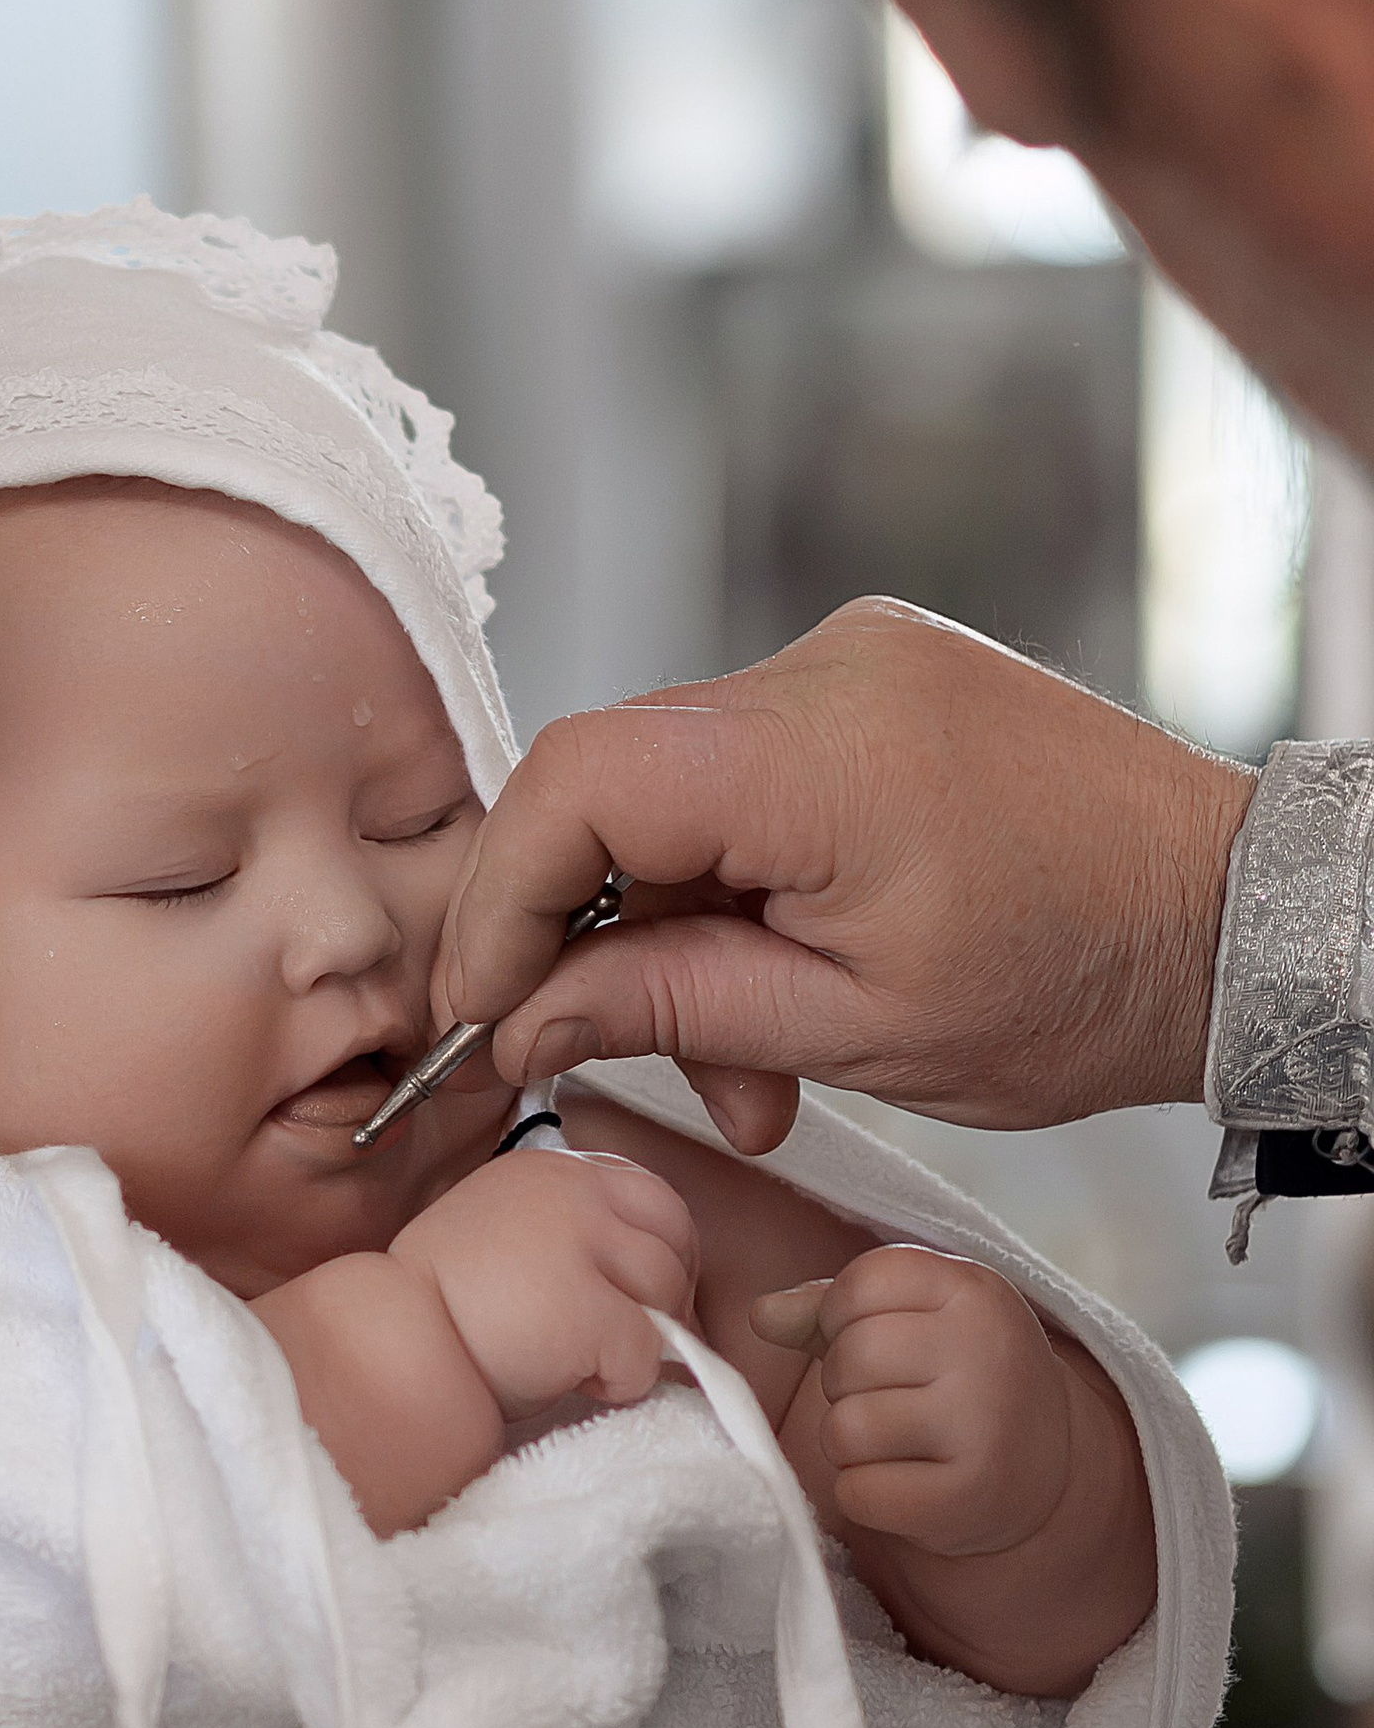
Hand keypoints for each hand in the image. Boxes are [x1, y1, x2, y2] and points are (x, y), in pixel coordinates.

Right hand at [394, 1144, 699, 1420]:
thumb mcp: (508, 1239)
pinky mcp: (586, 1309)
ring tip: (584, 1362)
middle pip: (675, 1237)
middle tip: (627, 1335)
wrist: (390, 1350)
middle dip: (666, 1294)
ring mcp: (579, 1246)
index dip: (660, 1252)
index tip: (638, 1293)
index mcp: (547, 1173)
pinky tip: (573, 1382)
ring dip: (640, 1339)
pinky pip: (647, 1352)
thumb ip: (571, 1236)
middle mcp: (568, 1193)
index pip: (651, 1197)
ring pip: (668, 1293)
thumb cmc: (442, 1311)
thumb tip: (645, 1281)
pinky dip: (624, 1381)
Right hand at [436, 599, 1255, 1152]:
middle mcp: (826, 670)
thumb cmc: (1080, 983)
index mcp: (817, 752)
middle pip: (613, 780)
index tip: (487, 1003)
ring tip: (746, 1066)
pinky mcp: (880, 680)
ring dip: (675, 926)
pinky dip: (737, 878)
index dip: (503, 896)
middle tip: (604, 1055)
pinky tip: (781, 976)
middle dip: (591, 933)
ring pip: (675, 787)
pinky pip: (748, 770)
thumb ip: (668, 1009)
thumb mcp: (850, 1032)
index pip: (577, 780)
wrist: (1241, 920)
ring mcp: (856, 661)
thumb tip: (525, 1020)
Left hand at [752, 1247, 1074, 1555]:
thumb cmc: (955, 1378)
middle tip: (889, 1400)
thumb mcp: (912, 1320)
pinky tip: (907, 1484)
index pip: (859, 1285)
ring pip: (846, 1430)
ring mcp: (983, 1426)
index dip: (840, 1318)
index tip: (878, 1342)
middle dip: (844, 1386)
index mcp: (973, 1290)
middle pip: (848, 1359)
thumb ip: (830, 1309)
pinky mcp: (968, 1497)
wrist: (1044, 1466)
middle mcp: (986, 1351)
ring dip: (850, 1445)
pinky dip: (865, 1495)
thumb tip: (761, 1315)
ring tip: (897, 1444)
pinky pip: (859, 1493)